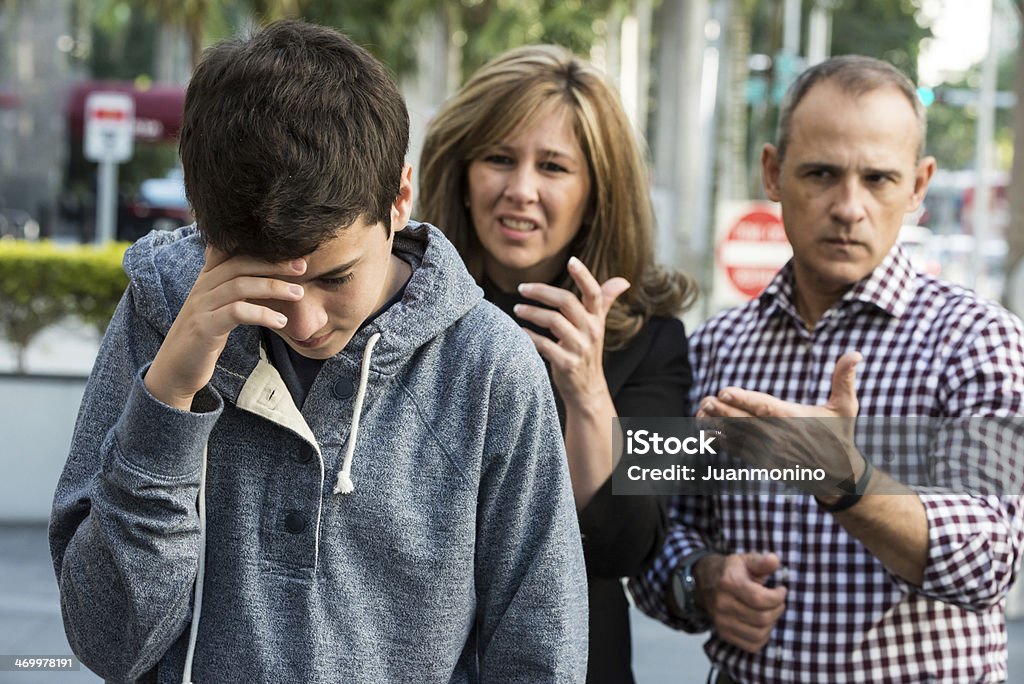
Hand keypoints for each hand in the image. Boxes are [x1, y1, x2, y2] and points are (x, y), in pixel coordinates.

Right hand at [144, 246, 306, 410]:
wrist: (175, 370)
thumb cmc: (204, 338)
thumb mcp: (219, 309)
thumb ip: (236, 290)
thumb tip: (268, 279)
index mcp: (207, 279)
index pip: (234, 253)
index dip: (263, 250)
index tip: (293, 252)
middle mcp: (202, 287)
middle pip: (240, 263)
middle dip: (274, 263)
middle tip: (303, 267)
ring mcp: (201, 306)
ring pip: (240, 285)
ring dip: (273, 287)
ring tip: (299, 294)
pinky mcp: (203, 327)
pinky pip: (236, 312)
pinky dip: (262, 314)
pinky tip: (281, 321)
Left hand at [514, 256, 629, 408]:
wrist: (587, 389)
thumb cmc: (588, 352)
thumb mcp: (598, 326)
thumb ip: (606, 301)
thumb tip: (623, 281)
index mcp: (597, 319)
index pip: (594, 293)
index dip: (584, 275)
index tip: (571, 261)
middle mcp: (591, 331)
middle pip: (567, 302)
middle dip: (542, 292)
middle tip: (522, 288)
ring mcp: (580, 348)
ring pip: (553, 321)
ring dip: (532, 313)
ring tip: (518, 309)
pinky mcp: (567, 364)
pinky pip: (544, 345)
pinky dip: (529, 336)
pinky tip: (520, 331)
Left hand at [696, 352, 865, 491]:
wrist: (838, 475)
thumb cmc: (840, 435)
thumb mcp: (846, 407)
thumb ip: (845, 379)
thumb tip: (856, 353)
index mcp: (795, 419)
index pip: (765, 407)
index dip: (744, 399)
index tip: (724, 391)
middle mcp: (780, 436)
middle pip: (746, 421)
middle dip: (723, 411)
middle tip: (705, 401)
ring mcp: (770, 451)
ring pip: (738, 437)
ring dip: (717, 427)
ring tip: (699, 415)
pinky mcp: (764, 462)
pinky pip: (738, 451)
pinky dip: (721, 443)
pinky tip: (705, 434)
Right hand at [696, 552, 786, 652]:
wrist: (704, 581)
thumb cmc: (730, 570)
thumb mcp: (744, 560)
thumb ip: (761, 562)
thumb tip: (774, 560)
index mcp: (728, 583)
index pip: (759, 598)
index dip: (777, 597)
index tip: (781, 590)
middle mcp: (722, 604)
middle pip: (761, 617)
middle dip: (777, 610)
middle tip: (778, 601)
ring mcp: (721, 621)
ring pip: (758, 634)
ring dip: (771, 624)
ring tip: (771, 612)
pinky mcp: (723, 633)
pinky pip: (751, 645)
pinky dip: (763, 638)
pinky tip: (763, 625)